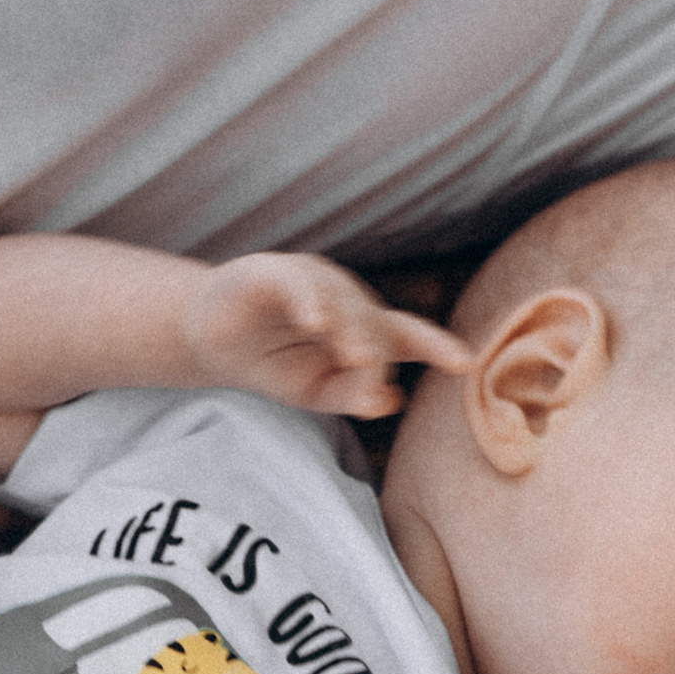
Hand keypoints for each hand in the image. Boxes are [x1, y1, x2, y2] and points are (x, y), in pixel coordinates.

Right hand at [179, 253, 474, 418]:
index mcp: (363, 328)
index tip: (465, 364)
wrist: (209, 341)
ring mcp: (311, 282)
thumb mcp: (315, 392)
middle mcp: (344, 299)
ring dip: (351, 329)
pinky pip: (297, 284)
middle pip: (372, 327)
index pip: (408, 336)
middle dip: (374, 359)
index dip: (436, 347)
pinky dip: (309, 302)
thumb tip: (389, 401)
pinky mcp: (271, 272)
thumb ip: (351, 396)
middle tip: (367, 389)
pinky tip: (316, 322)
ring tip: (357, 357)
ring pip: (342, 303)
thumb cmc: (274, 363)